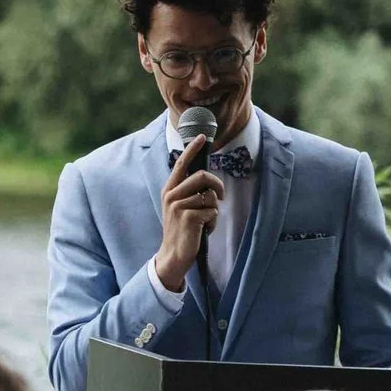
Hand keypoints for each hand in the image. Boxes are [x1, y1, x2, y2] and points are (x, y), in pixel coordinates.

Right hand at [153, 134, 222, 292]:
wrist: (173, 254)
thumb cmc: (182, 230)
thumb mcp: (181, 207)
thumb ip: (189, 191)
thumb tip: (208, 179)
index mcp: (169, 190)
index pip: (181, 164)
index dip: (192, 149)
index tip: (201, 136)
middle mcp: (171, 195)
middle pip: (202, 176)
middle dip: (217, 185)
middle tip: (220, 196)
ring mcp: (178, 206)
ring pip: (210, 196)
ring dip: (214, 210)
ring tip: (206, 221)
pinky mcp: (188, 217)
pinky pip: (212, 211)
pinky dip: (213, 222)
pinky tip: (204, 230)